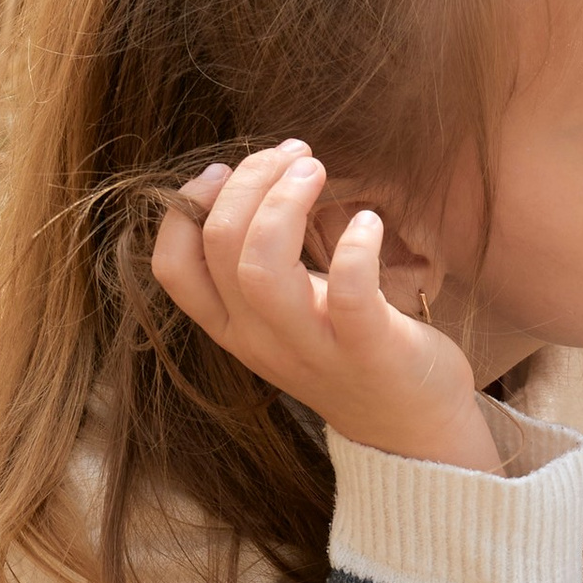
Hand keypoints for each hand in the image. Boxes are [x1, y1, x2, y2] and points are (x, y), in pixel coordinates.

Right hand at [151, 146, 496, 469]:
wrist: (409, 426)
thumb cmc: (346, 348)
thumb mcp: (285, 312)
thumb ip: (257, 261)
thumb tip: (247, 178)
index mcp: (233, 327)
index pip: (173, 268)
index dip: (186, 208)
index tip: (225, 170)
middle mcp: (260, 340)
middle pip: (220, 246)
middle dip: (251, 181)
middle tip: (293, 156)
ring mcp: (310, 348)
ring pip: (262, 269)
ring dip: (285, 203)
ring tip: (314, 169)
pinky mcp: (367, 350)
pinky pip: (351, 294)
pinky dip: (356, 246)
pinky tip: (369, 222)